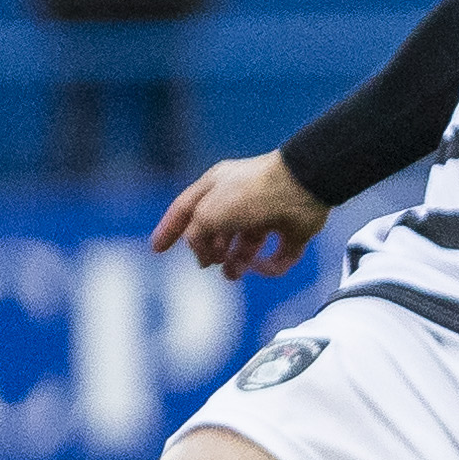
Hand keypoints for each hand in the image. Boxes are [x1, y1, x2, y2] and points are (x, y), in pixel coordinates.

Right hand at [151, 150, 329, 275]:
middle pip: (217, 230)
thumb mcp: (207, 213)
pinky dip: (270, 265)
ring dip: (237, 262)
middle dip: (210, 250)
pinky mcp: (292, 230)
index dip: (169, 229)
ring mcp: (268, 214)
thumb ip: (194, 235)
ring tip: (233, 273)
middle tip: (210, 263)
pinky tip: (262, 266)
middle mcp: (241, 199)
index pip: (185, 209)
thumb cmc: (249, 194)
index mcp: (217, 186)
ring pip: (247, 245)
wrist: (301, 187)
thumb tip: (202, 253)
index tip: (157, 250)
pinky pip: (278, 255)